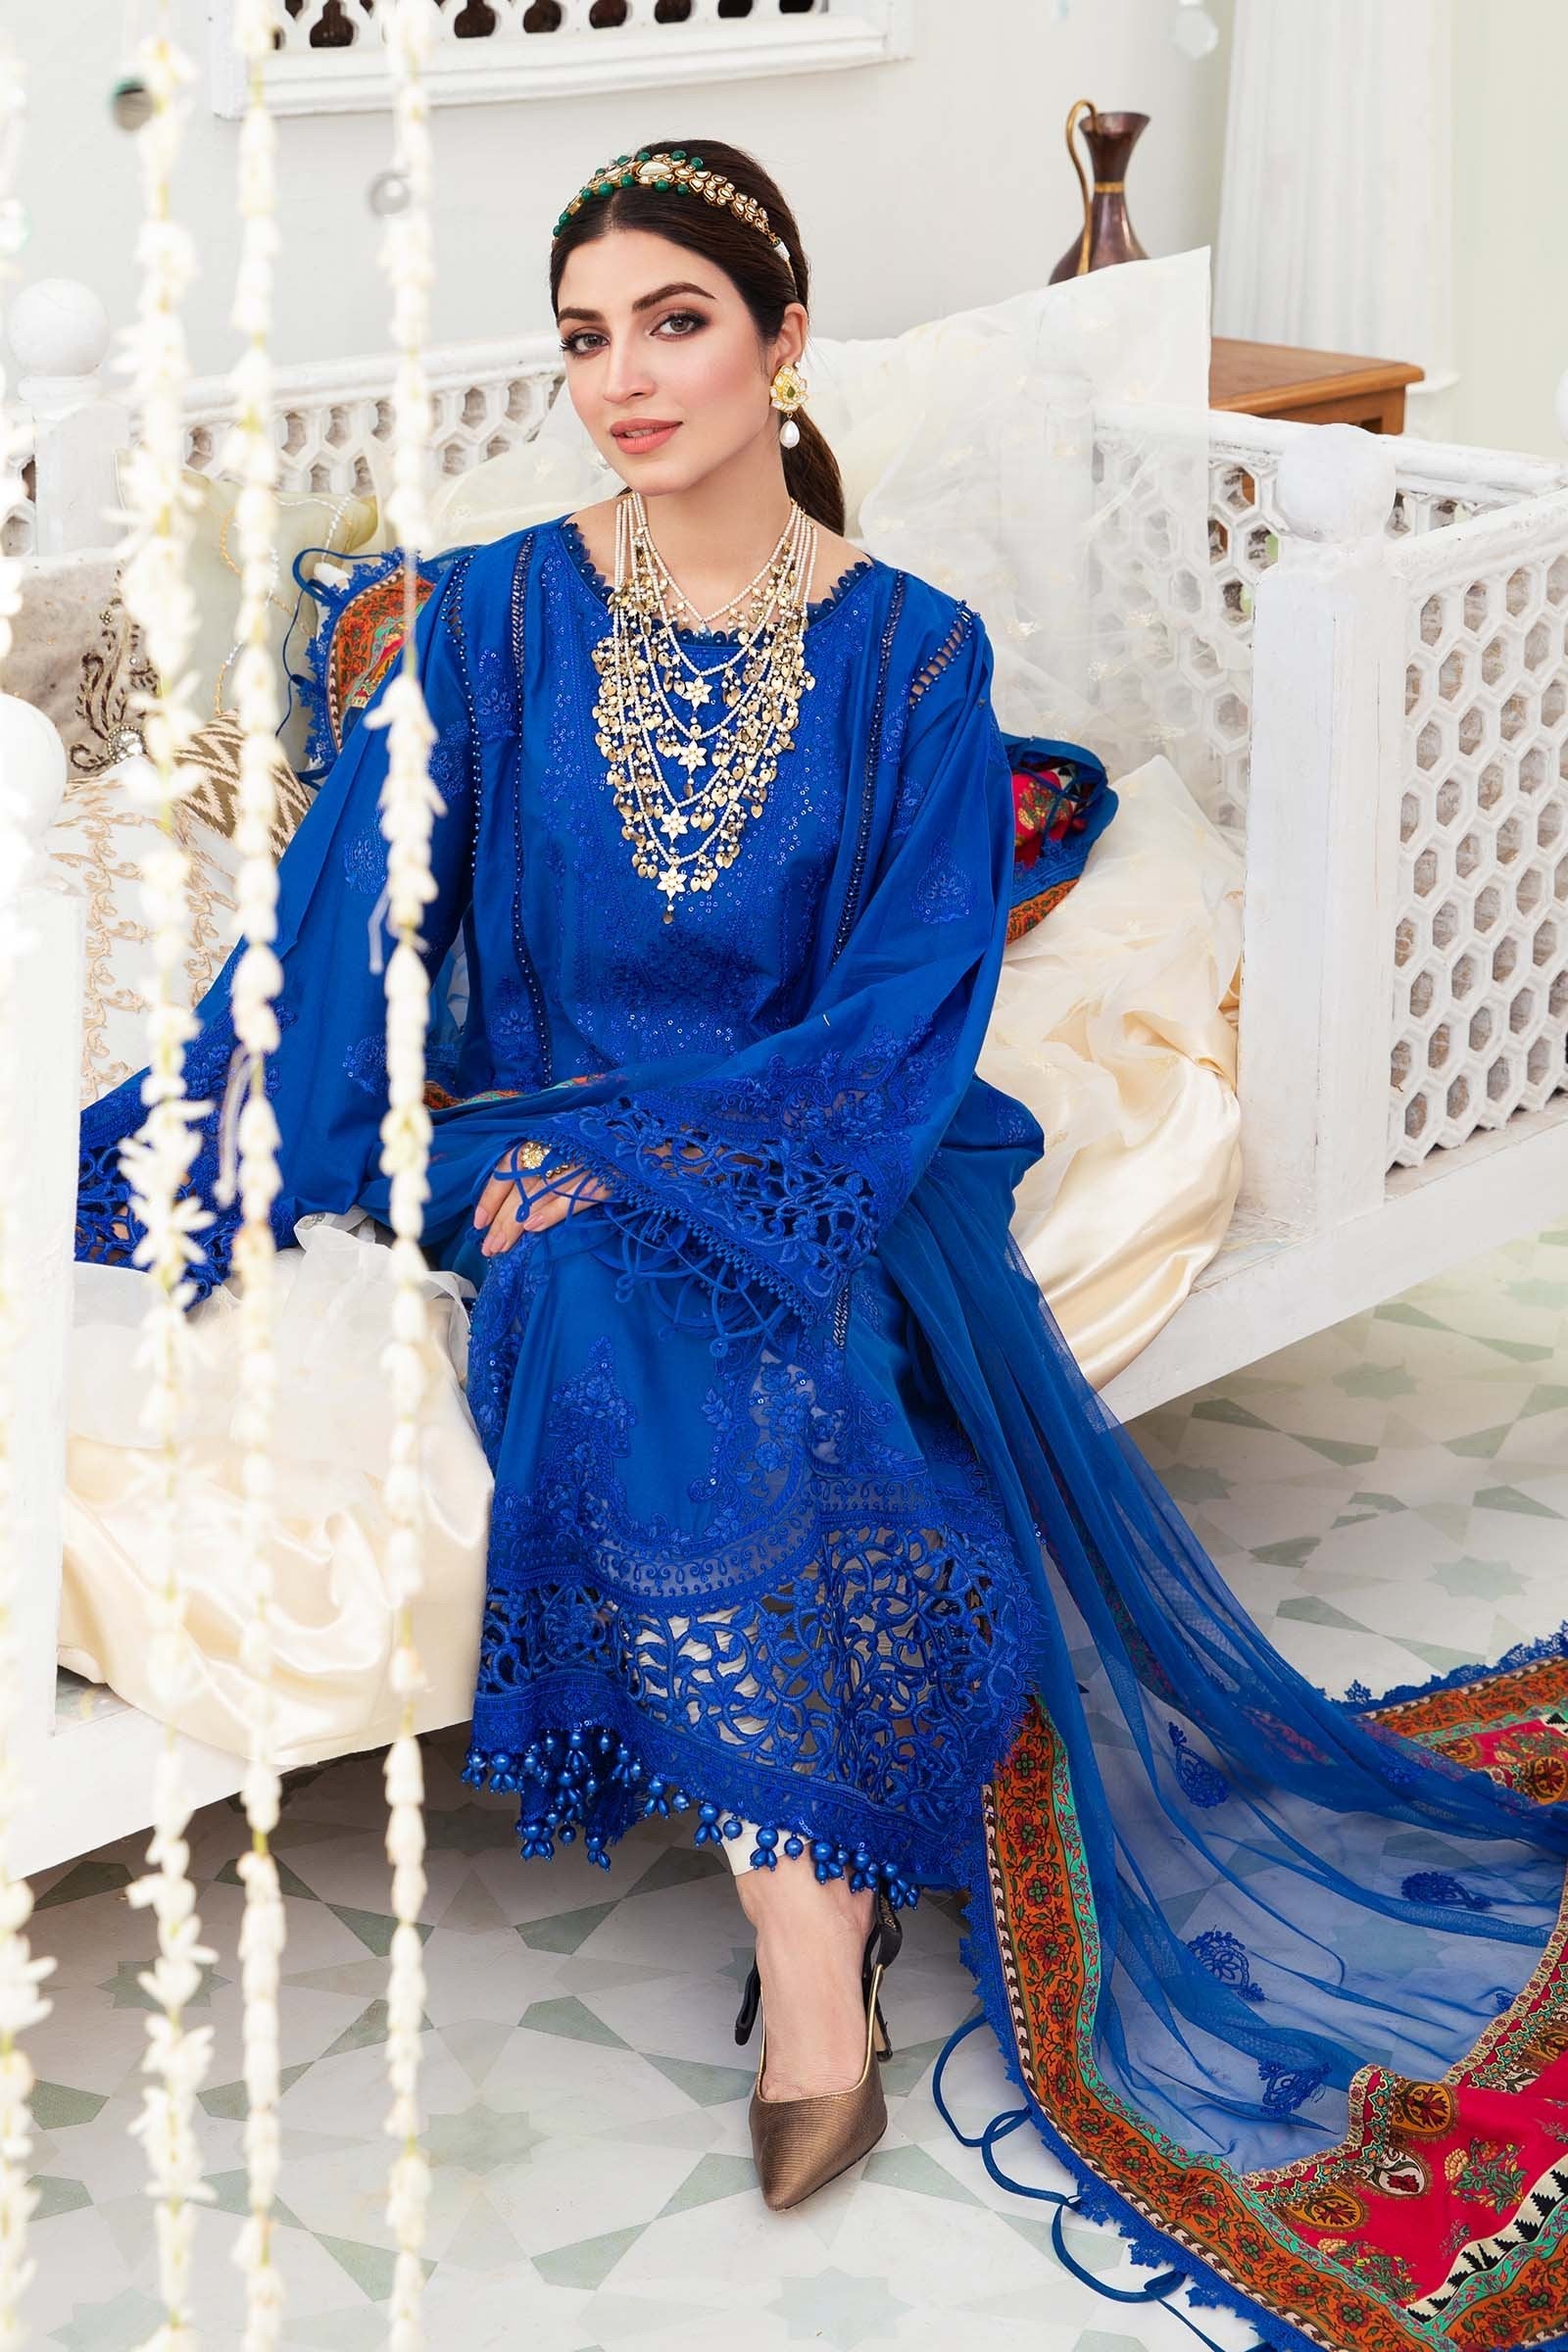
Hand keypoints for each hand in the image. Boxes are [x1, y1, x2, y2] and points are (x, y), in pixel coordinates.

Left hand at [472, 1144, 612, 1256]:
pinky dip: (550, 1213)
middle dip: (501, 1221)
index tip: (479, 1223)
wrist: (645, 1142)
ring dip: (516, 1224)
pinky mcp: (602, 1177)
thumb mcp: (567, 1154)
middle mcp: (557, 1149)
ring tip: (502, 1247)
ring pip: (537, 1196)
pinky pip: (570, 1198)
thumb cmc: (603, 1149)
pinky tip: (531, 1229)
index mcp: (545, 1140)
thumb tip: (520, 1212)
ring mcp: (579, 1163)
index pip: (508, 1168)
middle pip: (519, 1189)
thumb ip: (543, 1174)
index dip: (491, 1196)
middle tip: (488, 1248)